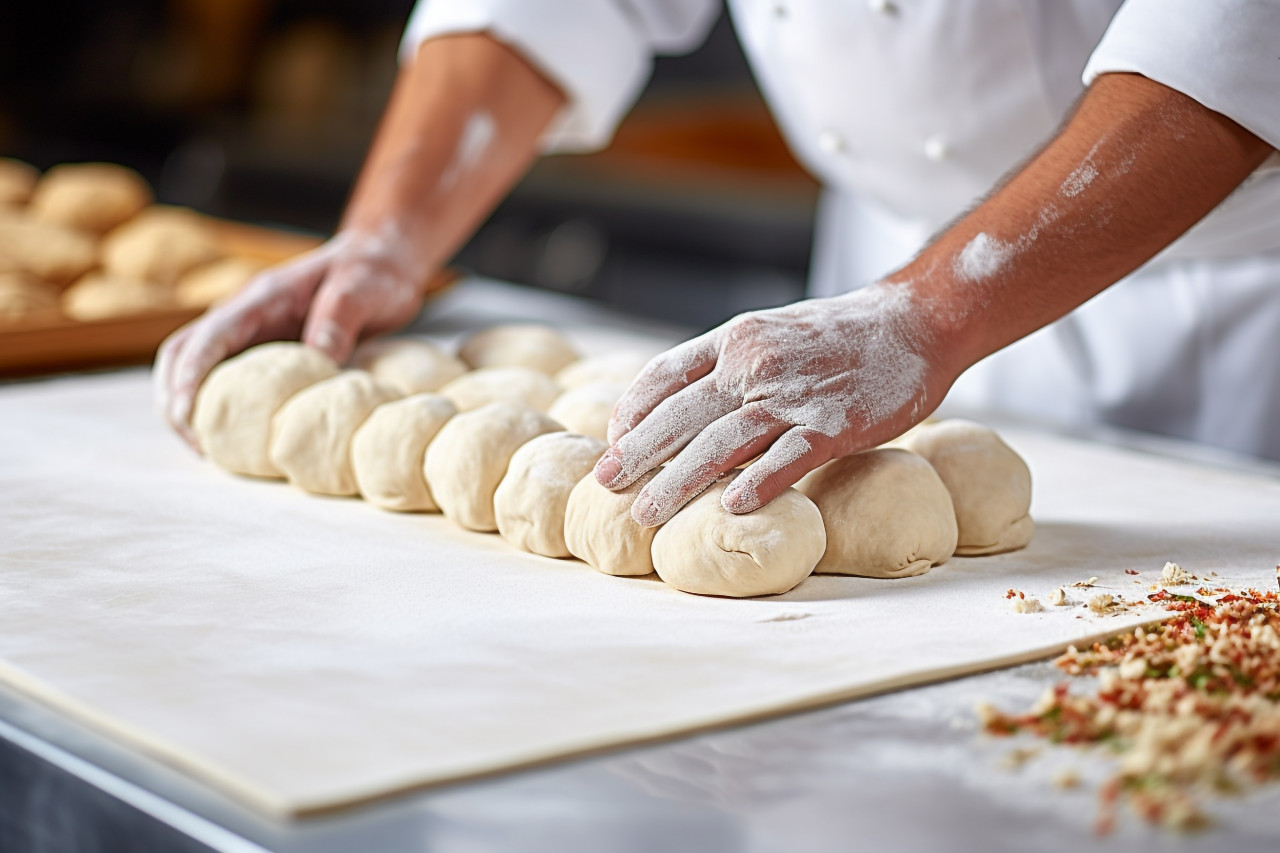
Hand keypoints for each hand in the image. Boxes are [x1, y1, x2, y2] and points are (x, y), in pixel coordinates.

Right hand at [154, 225, 429, 449]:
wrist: (383, 258)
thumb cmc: (374, 270)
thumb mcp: (364, 290)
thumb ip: (339, 319)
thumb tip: (318, 360)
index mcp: (262, 298)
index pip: (208, 336)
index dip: (190, 377)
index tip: (185, 415)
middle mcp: (246, 315)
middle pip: (183, 353)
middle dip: (175, 398)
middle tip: (197, 446)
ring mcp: (252, 332)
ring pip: (198, 367)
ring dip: (192, 405)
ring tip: (209, 449)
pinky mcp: (266, 350)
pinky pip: (230, 379)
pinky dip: (223, 406)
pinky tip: (239, 437)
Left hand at [592, 282, 955, 525]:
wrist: (916, 321)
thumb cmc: (840, 335)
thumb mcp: (771, 331)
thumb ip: (729, 364)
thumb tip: (683, 405)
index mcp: (736, 339)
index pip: (666, 374)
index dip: (632, 410)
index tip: (612, 440)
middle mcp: (755, 364)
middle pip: (681, 414)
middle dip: (637, 452)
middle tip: (606, 484)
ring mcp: (794, 395)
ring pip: (721, 443)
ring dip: (678, 481)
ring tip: (646, 511)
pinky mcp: (835, 424)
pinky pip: (788, 458)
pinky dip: (758, 482)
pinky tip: (732, 507)